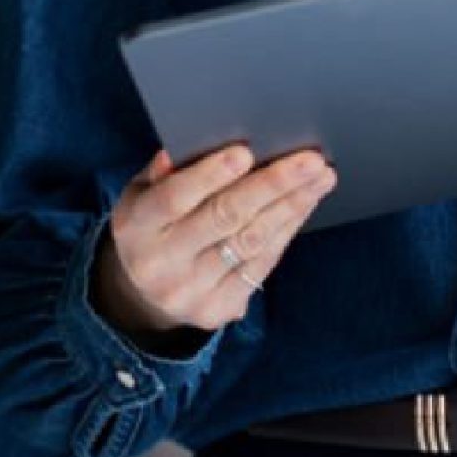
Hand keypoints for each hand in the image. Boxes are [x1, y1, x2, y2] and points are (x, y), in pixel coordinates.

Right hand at [94, 144, 335, 343]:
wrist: (145, 296)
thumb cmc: (152, 227)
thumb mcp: (140, 196)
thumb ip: (163, 174)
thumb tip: (187, 147)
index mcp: (135, 227)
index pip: (174, 198)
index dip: (210, 175)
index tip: (246, 151)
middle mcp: (160, 263)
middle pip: (224, 218)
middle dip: (271, 185)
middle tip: (309, 160)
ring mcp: (190, 291)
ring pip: (250, 242)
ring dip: (291, 205)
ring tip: (320, 177)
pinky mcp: (218, 309)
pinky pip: (262, 264)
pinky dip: (287, 229)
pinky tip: (305, 204)